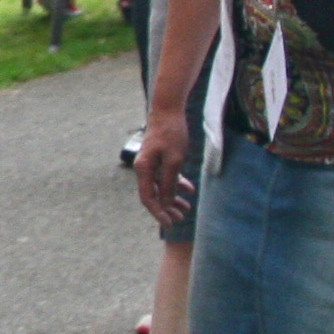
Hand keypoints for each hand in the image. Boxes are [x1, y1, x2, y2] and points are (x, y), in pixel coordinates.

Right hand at [133, 99, 193, 227]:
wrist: (169, 110)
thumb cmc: (171, 133)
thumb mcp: (174, 160)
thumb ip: (170, 183)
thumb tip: (167, 202)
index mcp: (143, 169)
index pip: (148, 197)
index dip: (159, 212)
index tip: (170, 224)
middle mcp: (144, 168)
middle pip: (154, 194)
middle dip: (167, 208)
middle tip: (181, 219)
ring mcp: (150, 163)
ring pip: (161, 186)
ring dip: (173, 197)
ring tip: (186, 208)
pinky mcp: (158, 158)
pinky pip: (166, 176)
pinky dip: (176, 183)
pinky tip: (189, 189)